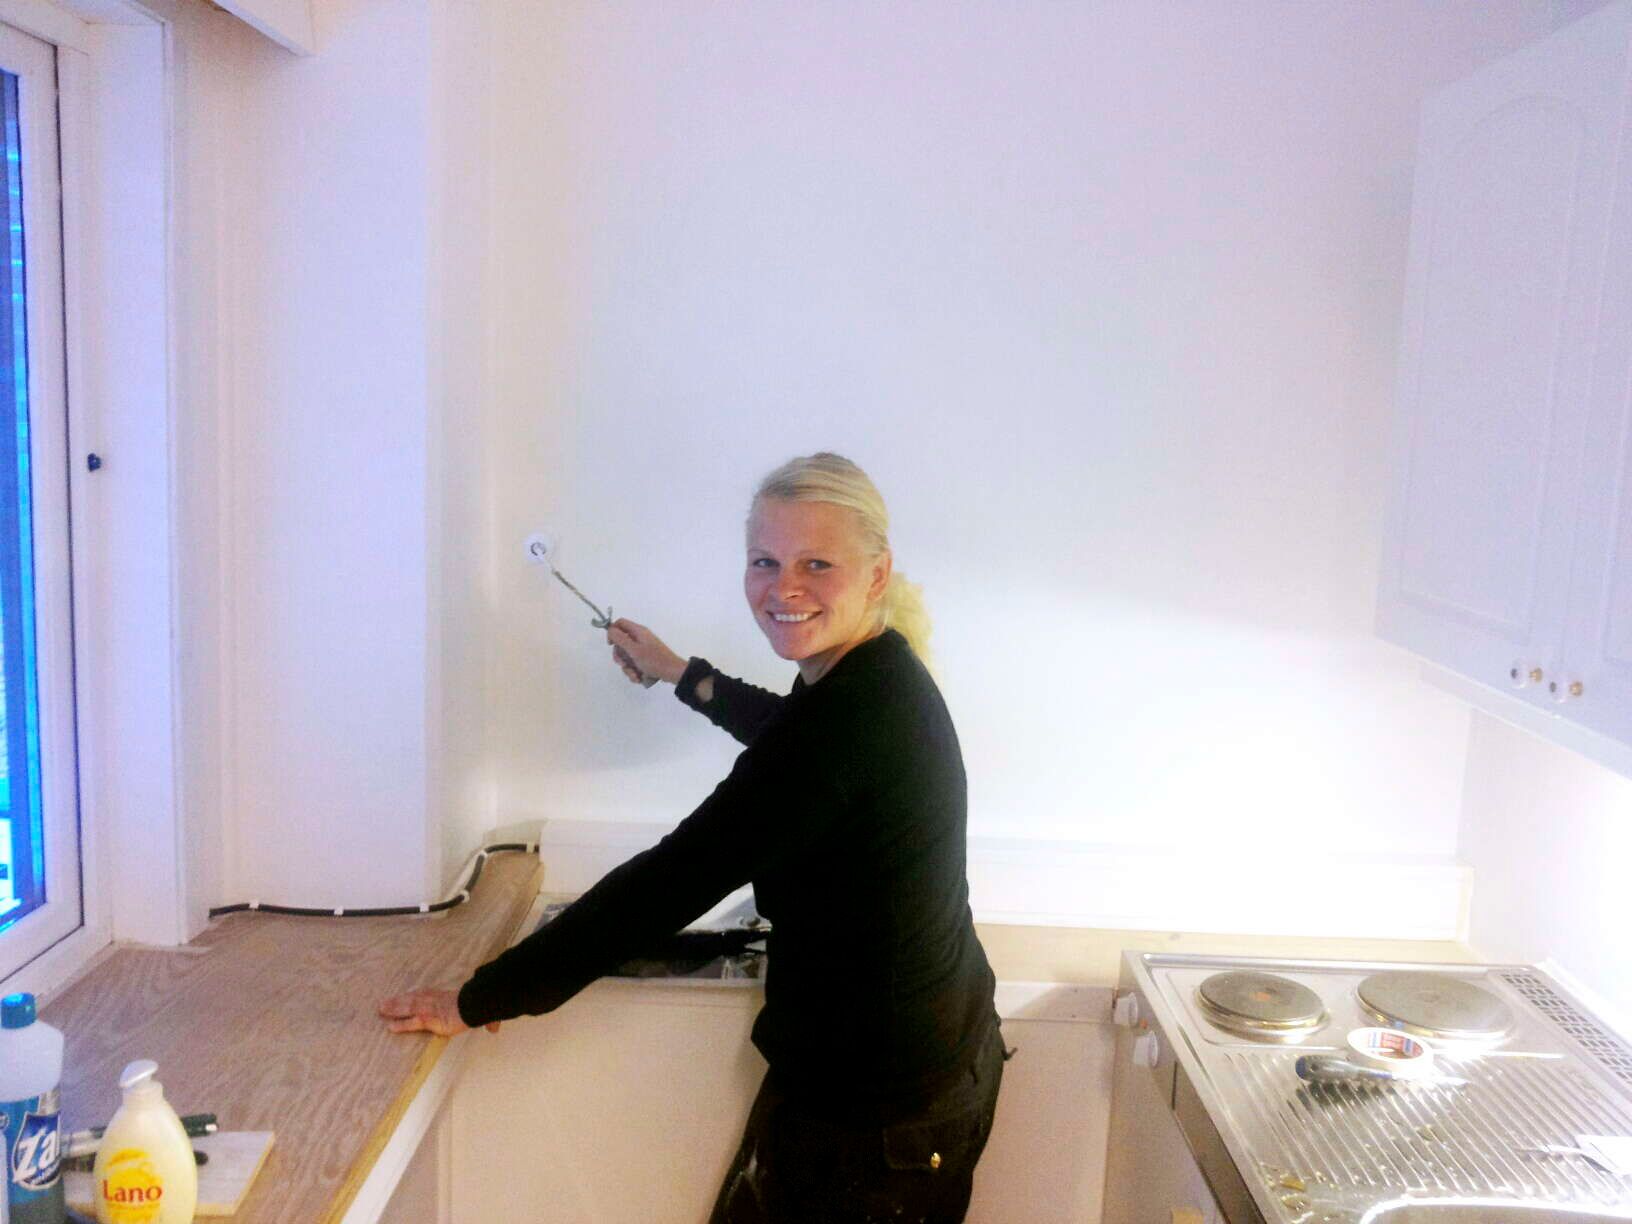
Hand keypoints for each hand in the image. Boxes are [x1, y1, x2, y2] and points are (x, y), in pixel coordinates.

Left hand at [378, 988, 498, 1035]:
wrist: (478, 1004)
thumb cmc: (481, 1005)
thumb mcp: (486, 1013)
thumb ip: (489, 1021)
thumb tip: (495, 1030)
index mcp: (446, 997)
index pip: (427, 995)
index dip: (416, 995)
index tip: (407, 996)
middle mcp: (435, 1000)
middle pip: (413, 999)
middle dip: (399, 1001)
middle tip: (384, 1003)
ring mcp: (431, 1009)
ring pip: (408, 1007)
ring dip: (394, 1008)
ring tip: (380, 1010)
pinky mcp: (429, 1019)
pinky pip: (411, 1022)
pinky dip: (400, 1024)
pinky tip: (389, 1027)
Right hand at [606, 618, 687, 685]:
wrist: (672, 672)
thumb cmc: (654, 660)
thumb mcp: (634, 649)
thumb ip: (620, 639)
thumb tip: (610, 630)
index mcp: (638, 631)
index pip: (620, 624)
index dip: (612, 632)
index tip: (611, 645)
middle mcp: (640, 638)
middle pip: (621, 643)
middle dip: (620, 656)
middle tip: (624, 664)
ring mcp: (643, 649)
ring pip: (626, 656)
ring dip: (628, 668)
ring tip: (635, 674)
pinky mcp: (645, 659)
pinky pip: (634, 664)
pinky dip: (634, 672)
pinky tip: (639, 677)